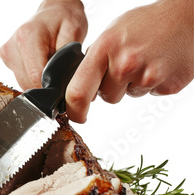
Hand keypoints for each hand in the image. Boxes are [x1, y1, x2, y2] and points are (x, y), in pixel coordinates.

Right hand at [0, 0, 87, 88]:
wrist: (53, 11)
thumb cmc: (65, 18)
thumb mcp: (74, 33)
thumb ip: (66, 59)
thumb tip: (60, 83)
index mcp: (27, 38)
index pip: (36, 78)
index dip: (51, 85)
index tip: (61, 81)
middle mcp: (12, 46)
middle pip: (28, 83)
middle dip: (44, 82)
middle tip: (57, 68)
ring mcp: (7, 52)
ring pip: (23, 83)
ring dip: (37, 79)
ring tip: (48, 64)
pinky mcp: (6, 57)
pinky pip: (20, 77)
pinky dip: (31, 75)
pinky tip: (39, 63)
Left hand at [66, 0, 193, 122]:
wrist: (187, 18)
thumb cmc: (146, 24)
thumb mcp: (110, 34)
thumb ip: (93, 61)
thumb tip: (78, 87)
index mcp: (105, 49)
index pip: (78, 91)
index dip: (73, 109)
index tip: (75, 116)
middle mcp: (124, 64)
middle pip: (107, 96)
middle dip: (112, 86)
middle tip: (126, 64)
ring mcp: (147, 76)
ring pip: (127, 96)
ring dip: (132, 84)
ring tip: (144, 60)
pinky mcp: (167, 86)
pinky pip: (148, 94)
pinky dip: (151, 83)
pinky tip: (157, 64)